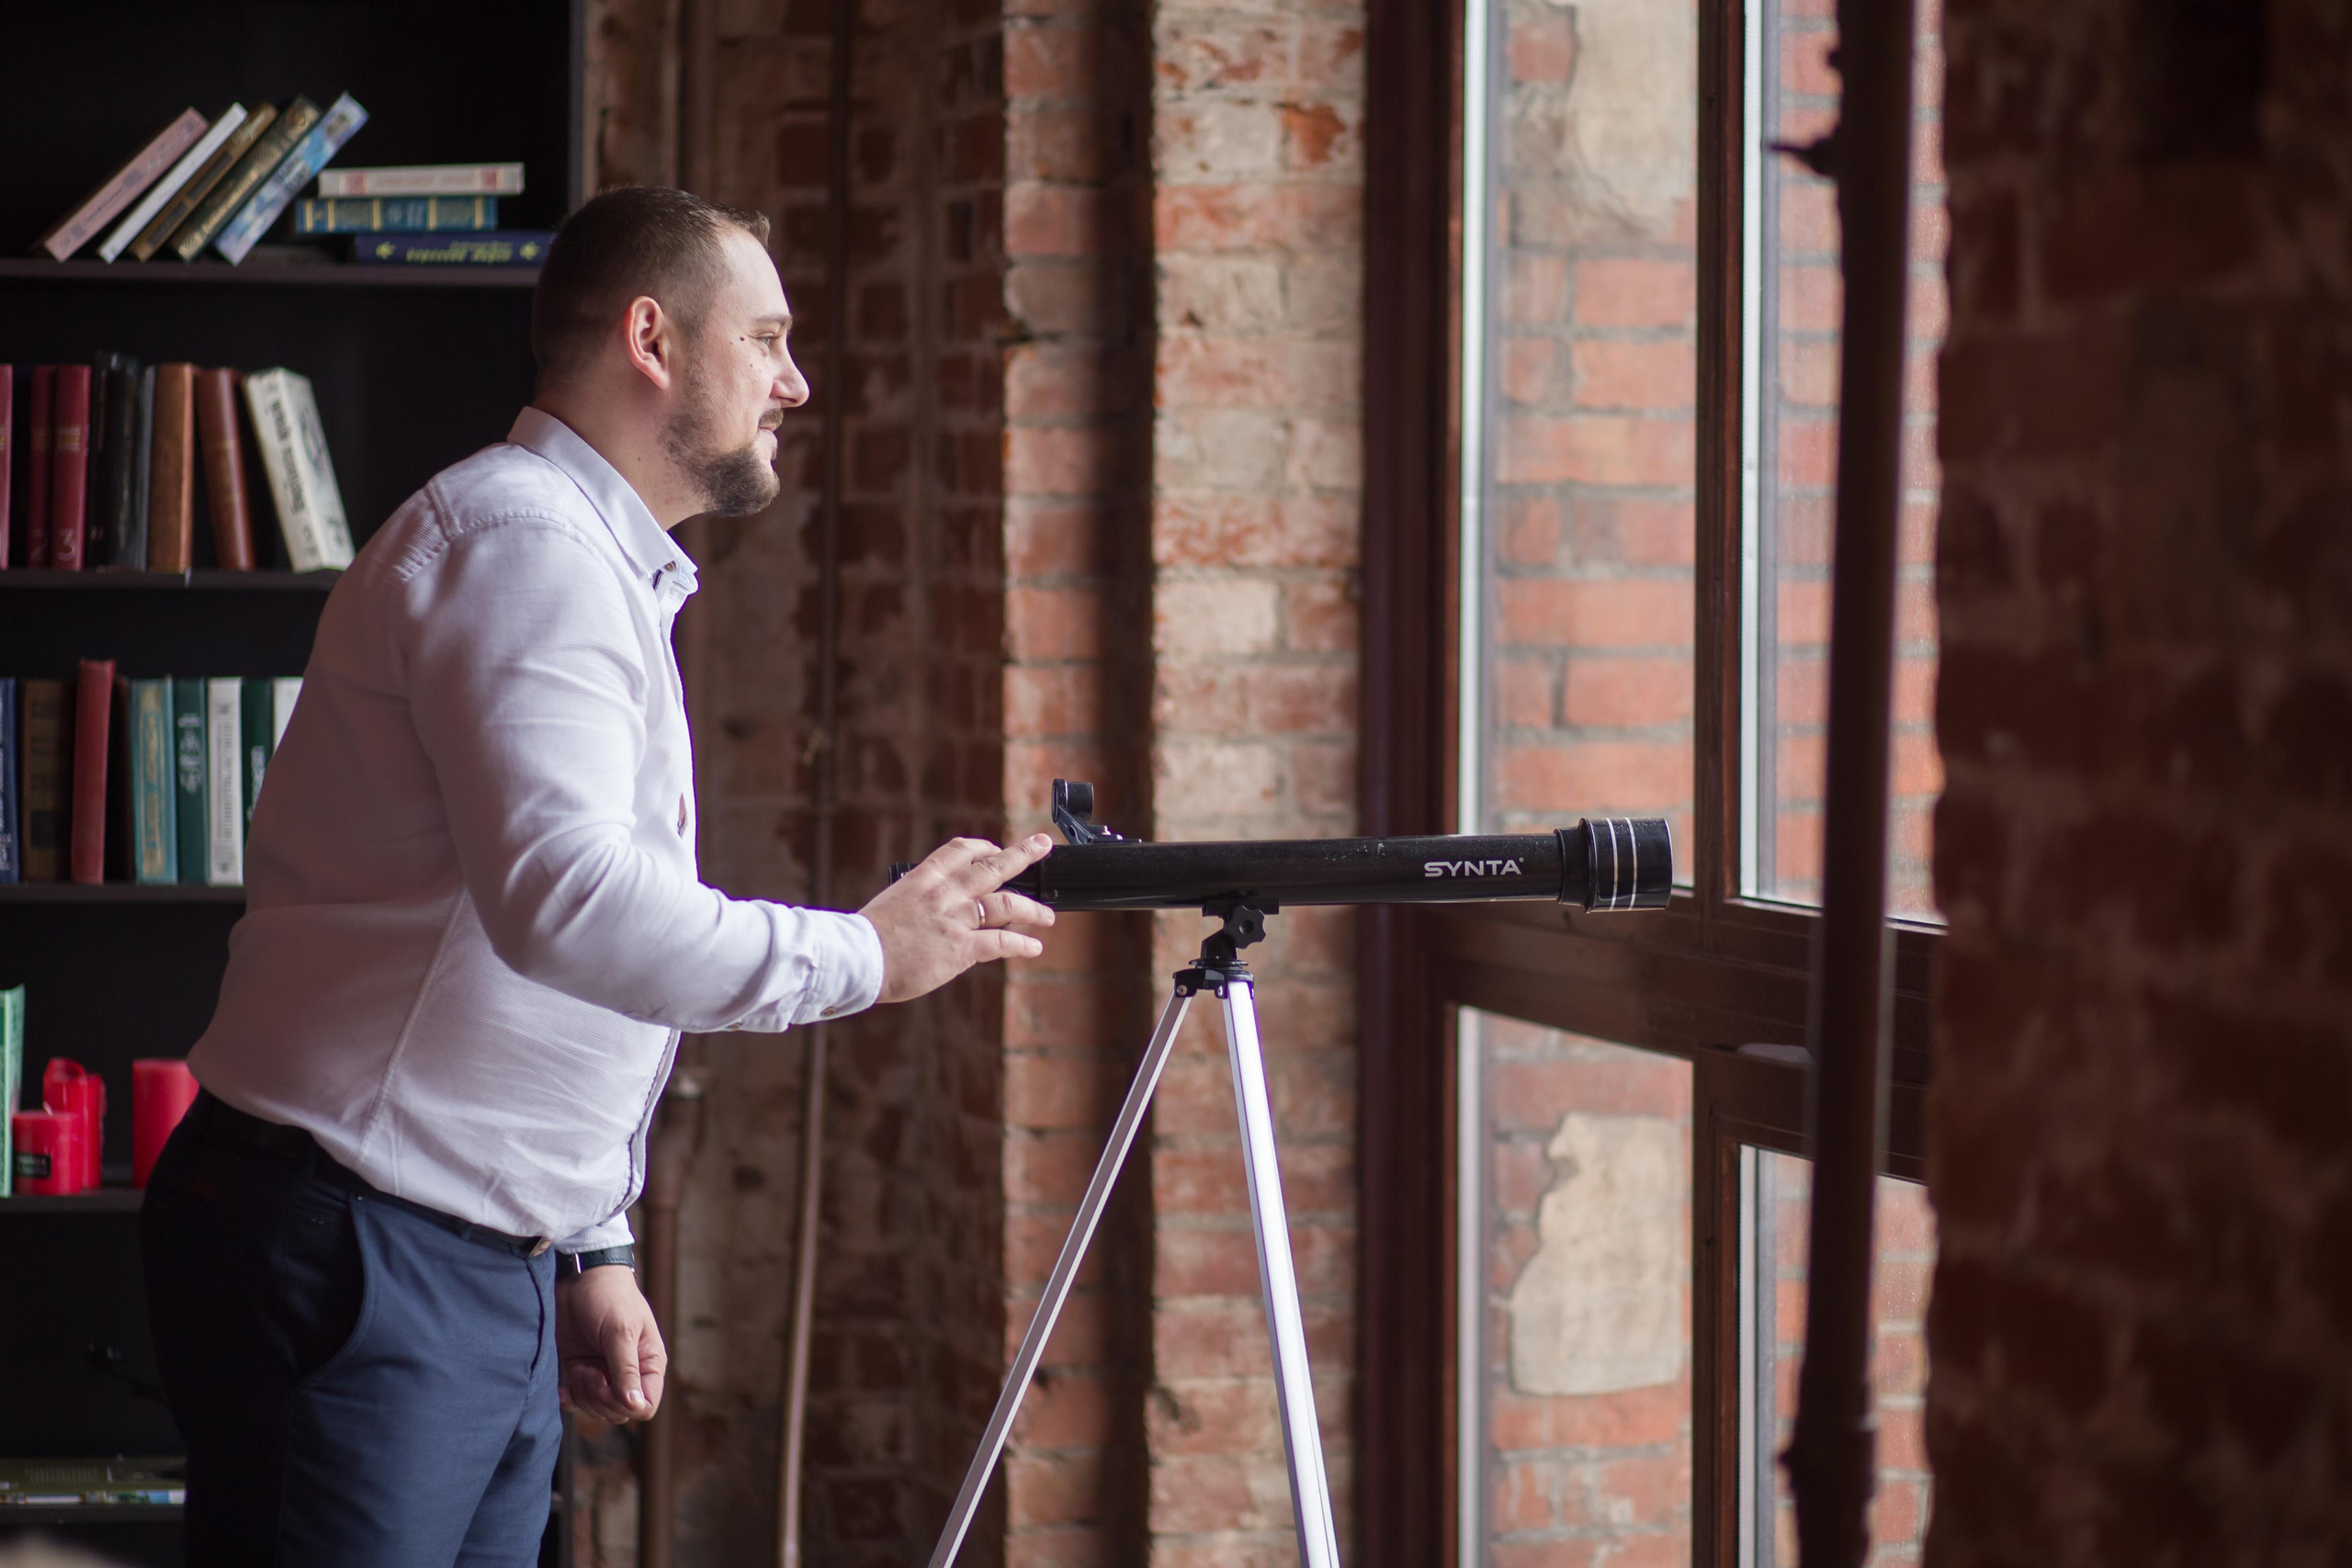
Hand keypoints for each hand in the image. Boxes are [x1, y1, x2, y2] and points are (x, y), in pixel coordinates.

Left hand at [556, 1264, 665, 1422]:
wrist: (578, 1278)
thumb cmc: (609, 1298)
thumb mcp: (620, 1331)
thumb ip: (626, 1370)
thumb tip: (634, 1405)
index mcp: (648, 1363)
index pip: (646, 1404)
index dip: (627, 1405)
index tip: (609, 1385)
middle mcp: (628, 1372)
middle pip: (620, 1412)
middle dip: (601, 1399)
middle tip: (589, 1371)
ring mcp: (603, 1373)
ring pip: (597, 1410)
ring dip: (584, 1395)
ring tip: (579, 1369)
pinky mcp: (580, 1371)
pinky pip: (578, 1400)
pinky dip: (570, 1400)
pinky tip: (563, 1389)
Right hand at [859, 835, 1056, 1003]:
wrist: (857, 958)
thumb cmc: (868, 936)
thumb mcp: (893, 901)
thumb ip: (918, 898)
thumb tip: (930, 902)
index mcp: (925, 877)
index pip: (961, 850)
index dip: (984, 847)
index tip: (995, 848)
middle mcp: (945, 893)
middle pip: (993, 867)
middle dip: (1022, 854)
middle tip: (1042, 845)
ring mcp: (956, 919)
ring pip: (1007, 904)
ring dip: (1033, 909)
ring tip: (1047, 916)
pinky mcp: (961, 948)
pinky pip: (1001, 943)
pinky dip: (1021, 944)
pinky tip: (1034, 947)